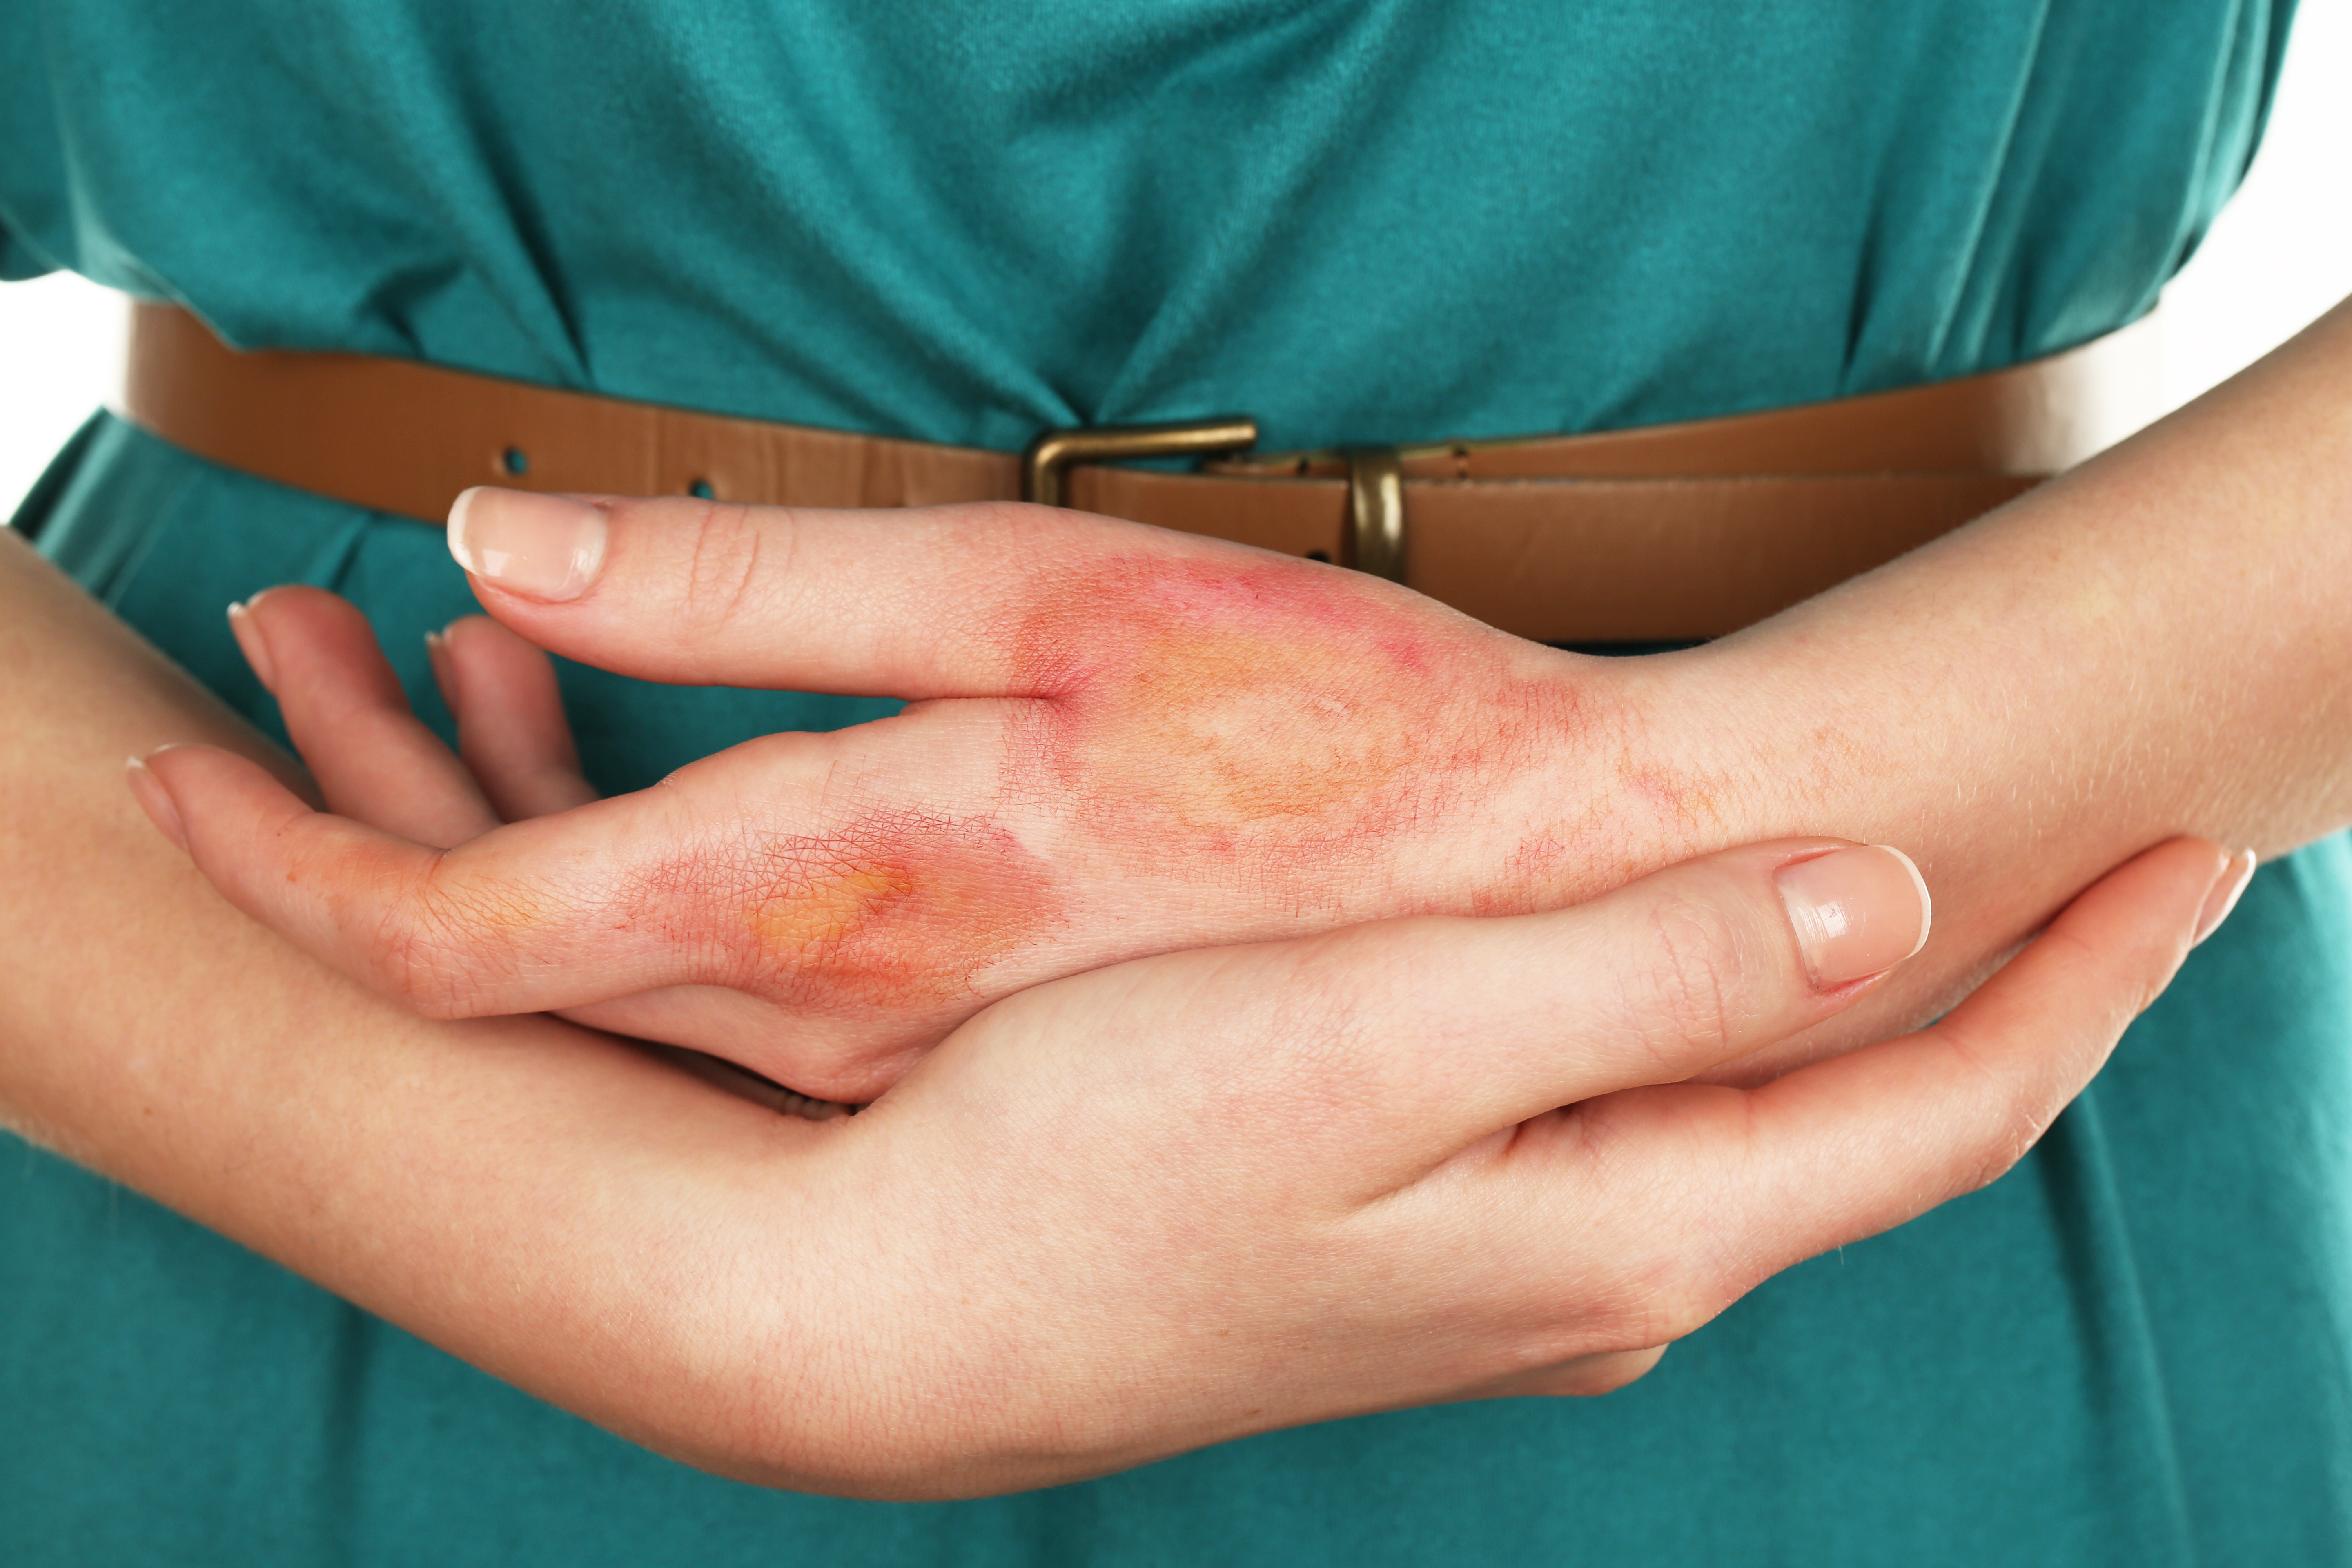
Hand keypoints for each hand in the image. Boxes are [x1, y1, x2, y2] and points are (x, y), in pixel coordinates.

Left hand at [140, 491, 1705, 1097]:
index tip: (200, 763)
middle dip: (358, 811)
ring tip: (409, 682)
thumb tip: (500, 539)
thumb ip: (757, 590)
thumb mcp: (1038, 595)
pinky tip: (591, 760)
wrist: (1536, 907)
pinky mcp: (958, 1062)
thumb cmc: (1318, 721)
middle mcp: (830, 1026)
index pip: (458, 937)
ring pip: (598, 987)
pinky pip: (713, 996)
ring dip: (477, 834)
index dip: (293, 855)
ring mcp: (892, 1070)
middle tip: (294, 658)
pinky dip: (607, 880)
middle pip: (499, 969)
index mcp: (833, 899)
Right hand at [562, 836, 2232, 1495]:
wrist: (894, 1309)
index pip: (1942, 1103)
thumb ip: (1644, 977)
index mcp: (1629, 1226)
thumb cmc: (1105, 1151)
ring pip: (1749, 1128)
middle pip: (1867, 1124)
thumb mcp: (1391, 1037)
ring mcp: (1509, 1276)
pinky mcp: (1419, 1245)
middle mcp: (1601, 1274)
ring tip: (1936, 902)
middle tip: (2110, 862)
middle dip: (2012, 995)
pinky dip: (1716, 1042)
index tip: (2205, 856)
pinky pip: (1636, 1133)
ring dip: (1862, 1017)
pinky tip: (1691, 980)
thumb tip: (1885, 905)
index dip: (2095, 979)